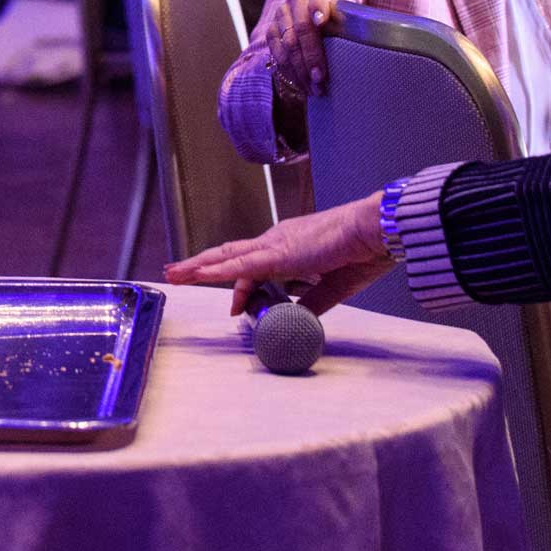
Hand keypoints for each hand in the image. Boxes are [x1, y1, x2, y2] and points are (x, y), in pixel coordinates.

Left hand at [163, 193, 391, 315]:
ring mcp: (275, 244)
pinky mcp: (278, 253)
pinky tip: (198, 276)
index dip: (239, 287)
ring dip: (198, 267)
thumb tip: (298, 319)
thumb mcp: (333, 289)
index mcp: (289, 246)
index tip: (233, 309)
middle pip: (229, 255)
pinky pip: (240, 264)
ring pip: (226, 257)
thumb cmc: (363, 252)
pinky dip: (217, 271)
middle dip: (201, 266)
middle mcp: (276, 240)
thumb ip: (311, 304)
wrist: (375, 231)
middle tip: (176, 273)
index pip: (253, 266)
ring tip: (174, 274)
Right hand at [260, 0, 345, 96]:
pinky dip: (288, 70)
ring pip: (287, 43)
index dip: (318, 9)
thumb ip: (352, 22)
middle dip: (311, 56)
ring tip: (314, 89)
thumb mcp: (348, 13)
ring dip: (300, 69)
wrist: (318, 7)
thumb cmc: (339, 15)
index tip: (320, 21)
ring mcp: (281, 15)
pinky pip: (276, 52)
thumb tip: (362, 37)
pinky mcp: (272, 30)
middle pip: (301, 28)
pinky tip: (301, 84)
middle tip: (321, 78)